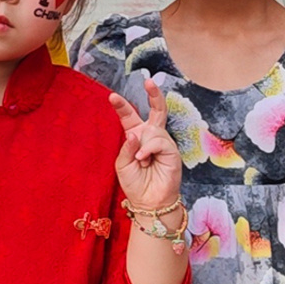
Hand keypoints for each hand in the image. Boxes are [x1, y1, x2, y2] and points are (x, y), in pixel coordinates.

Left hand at [109, 76, 180, 209]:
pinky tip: (144, 159)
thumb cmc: (135, 184)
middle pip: (156, 110)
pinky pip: (159, 141)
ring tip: (141, 161)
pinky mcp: (172, 151)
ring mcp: (163, 142)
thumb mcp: (122, 164)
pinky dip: (148, 149)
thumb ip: (126, 147)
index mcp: (136, 136)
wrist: (148, 202)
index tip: (112, 96)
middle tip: (149, 81)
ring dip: (143, 145)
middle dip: (154, 94)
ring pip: (152, 130)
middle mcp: (151, 136)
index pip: (129, 117)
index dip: (122, 106)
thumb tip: (136, 133)